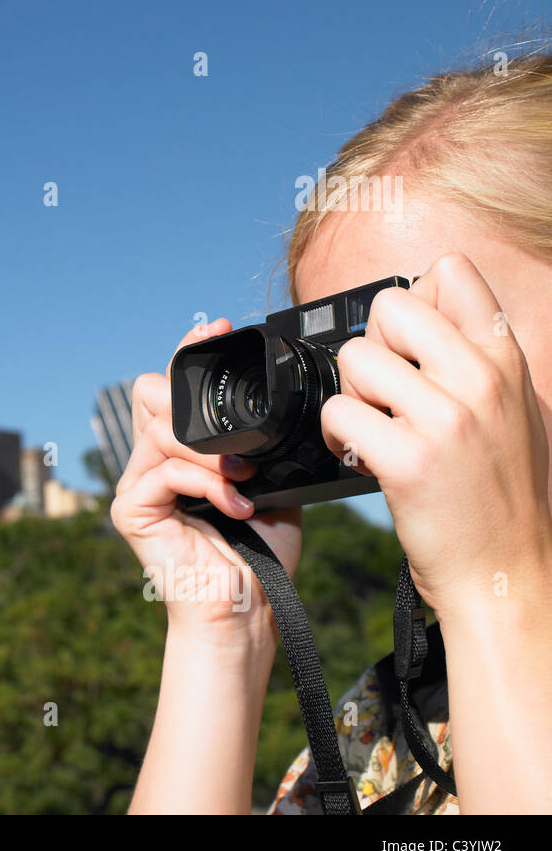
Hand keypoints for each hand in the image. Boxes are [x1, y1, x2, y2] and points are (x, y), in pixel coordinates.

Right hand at [111, 318, 301, 651]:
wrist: (247, 611)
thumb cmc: (261, 555)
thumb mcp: (270, 483)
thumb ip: (260, 444)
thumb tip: (277, 404)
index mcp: (179, 450)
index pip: (169, 384)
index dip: (186, 350)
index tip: (216, 325)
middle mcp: (149, 461)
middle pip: (149, 392)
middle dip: (191, 401)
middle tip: (232, 433)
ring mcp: (136, 484)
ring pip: (160, 429)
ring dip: (210, 453)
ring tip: (244, 480)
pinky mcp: (130, 510)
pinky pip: (163, 471)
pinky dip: (204, 482)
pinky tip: (234, 505)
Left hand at [320, 253, 551, 622]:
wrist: (507, 577)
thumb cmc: (502, 497)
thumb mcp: (515, 410)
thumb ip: (476, 358)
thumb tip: (429, 303)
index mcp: (507, 360)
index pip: (449, 273)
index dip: (412, 304)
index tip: (411, 349)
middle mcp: (482, 380)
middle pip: (389, 307)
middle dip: (372, 347)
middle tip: (383, 394)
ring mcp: (447, 419)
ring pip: (355, 358)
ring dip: (351, 396)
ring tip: (375, 430)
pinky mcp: (408, 460)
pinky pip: (338, 412)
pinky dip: (335, 435)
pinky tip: (360, 456)